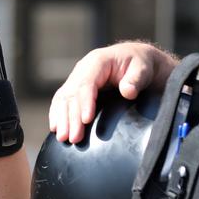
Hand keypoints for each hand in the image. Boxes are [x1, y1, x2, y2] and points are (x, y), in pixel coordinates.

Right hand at [49, 41, 175, 141]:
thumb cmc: (140, 64)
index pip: (86, 83)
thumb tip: (128, 91)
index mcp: (97, 61)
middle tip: (73, 138)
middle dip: (71, 117)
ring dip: (62, 119)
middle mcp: (82, 69)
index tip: (86, 120)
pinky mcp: (75, 87)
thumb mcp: (143, 68)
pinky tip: (56, 128)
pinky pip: (61, 101)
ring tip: (63, 138)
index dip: (85, 102)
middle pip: (72, 94)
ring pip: (63, 99)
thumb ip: (136, 79)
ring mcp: (77, 78)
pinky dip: (57, 114)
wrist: (135, 59)